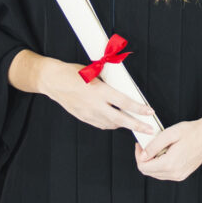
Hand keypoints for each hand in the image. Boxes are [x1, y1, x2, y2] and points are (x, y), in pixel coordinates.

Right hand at [17, 50, 161, 136]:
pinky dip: (111, 123)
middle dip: (138, 126)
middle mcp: (95, 105)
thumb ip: (109, 82)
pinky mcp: (83, 118)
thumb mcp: (94, 72)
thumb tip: (124, 85)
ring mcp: (88, 114)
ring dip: (123, 124)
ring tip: (133, 122)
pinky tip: (115, 120)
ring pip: (112, 124)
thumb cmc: (72, 73)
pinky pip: (102, 125)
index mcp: (99, 91)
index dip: (139, 108)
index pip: (124, 102)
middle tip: (150, 130)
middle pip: (122, 119)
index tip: (150, 112)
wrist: (52, 81)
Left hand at [136, 112, 201, 182]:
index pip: (143, 167)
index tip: (140, 145)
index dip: (138, 155)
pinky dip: (160, 165)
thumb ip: (154, 145)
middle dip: (144, 159)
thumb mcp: (170, 134)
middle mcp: (174, 173)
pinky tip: (164, 153)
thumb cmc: (192, 132)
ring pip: (155, 174)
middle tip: (146, 145)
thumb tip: (142, 155)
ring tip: (157, 148)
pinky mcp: (182, 175)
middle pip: (148, 172)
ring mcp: (179, 175)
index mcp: (170, 163)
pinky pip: (164, 174)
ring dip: (152, 162)